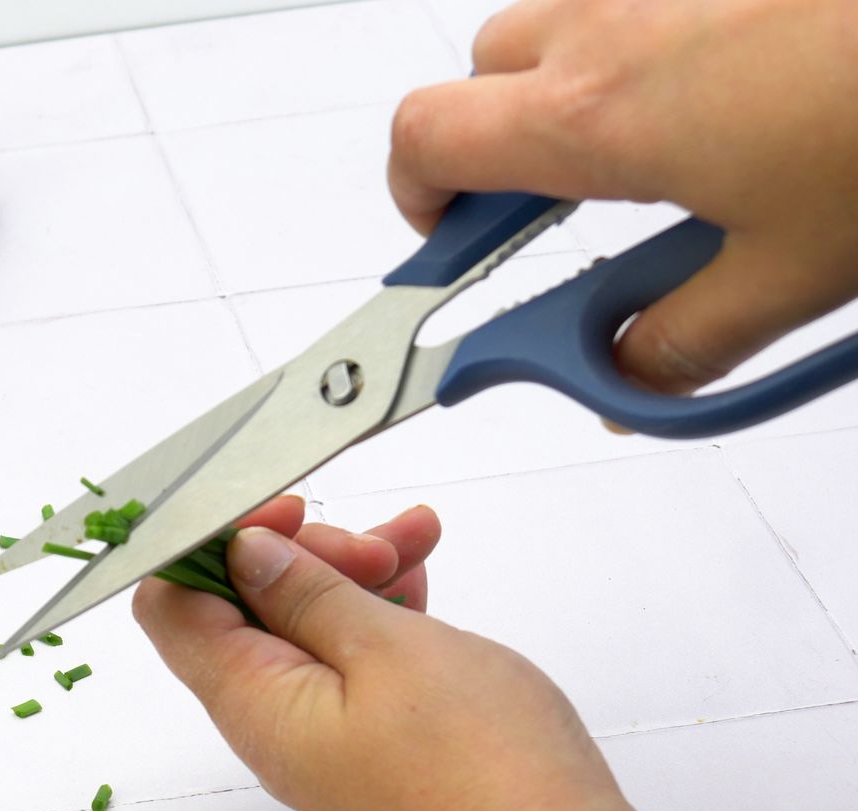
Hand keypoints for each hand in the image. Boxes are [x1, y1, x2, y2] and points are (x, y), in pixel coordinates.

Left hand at [134, 496, 703, 810]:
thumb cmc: (479, 765)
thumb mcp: (387, 649)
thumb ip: (305, 593)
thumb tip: (243, 554)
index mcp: (252, 702)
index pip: (173, 608)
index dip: (210, 543)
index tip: (282, 509)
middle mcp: (271, 724)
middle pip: (242, 610)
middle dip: (299, 553)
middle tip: (371, 544)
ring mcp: (322, 737)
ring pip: (307, 629)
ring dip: (351, 575)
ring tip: (416, 541)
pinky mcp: (371, 744)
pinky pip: (352, 661)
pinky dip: (380, 613)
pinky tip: (422, 579)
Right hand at [387, 0, 857, 395]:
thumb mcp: (795, 276)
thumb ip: (681, 346)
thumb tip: (629, 375)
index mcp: (597, 118)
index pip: (424, 141)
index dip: (412, 203)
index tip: (447, 255)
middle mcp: (613, 25)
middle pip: (478, 75)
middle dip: (485, 149)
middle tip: (544, 221)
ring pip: (555, 24)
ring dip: (560, 94)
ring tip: (645, 160)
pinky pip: (635, 3)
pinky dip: (639, 53)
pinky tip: (718, 99)